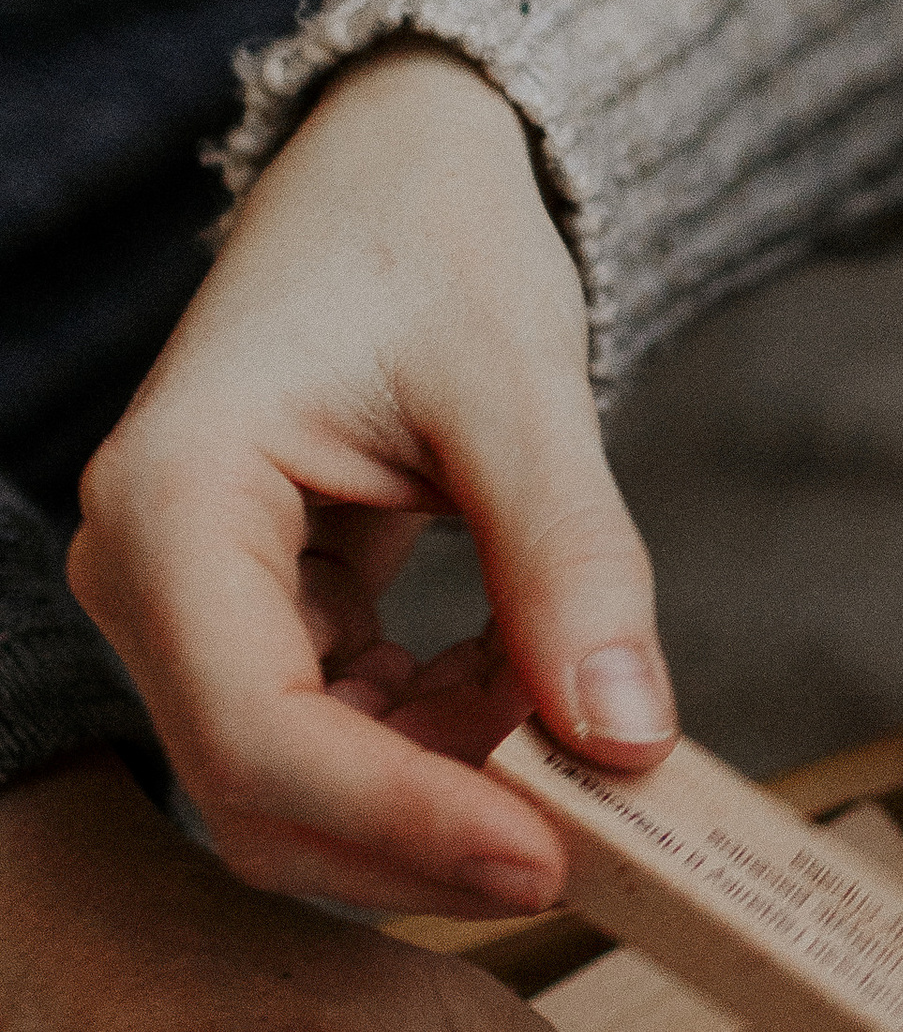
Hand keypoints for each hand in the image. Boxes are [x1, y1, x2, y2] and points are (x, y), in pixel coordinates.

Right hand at [69, 42, 672, 918]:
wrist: (398, 172)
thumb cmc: (433, 240)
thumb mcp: (520, 384)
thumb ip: (570, 560)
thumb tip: (626, 740)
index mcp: (171, 502)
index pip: (260, 733)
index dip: (404, 822)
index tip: (549, 859)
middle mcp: (147, 574)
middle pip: (263, 795)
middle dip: (427, 842)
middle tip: (595, 847)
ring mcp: (191, 610)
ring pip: (304, 793)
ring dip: (449, 793)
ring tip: (572, 706)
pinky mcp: (252, 627)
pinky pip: (343, 742)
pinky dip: (448, 743)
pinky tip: (528, 671)